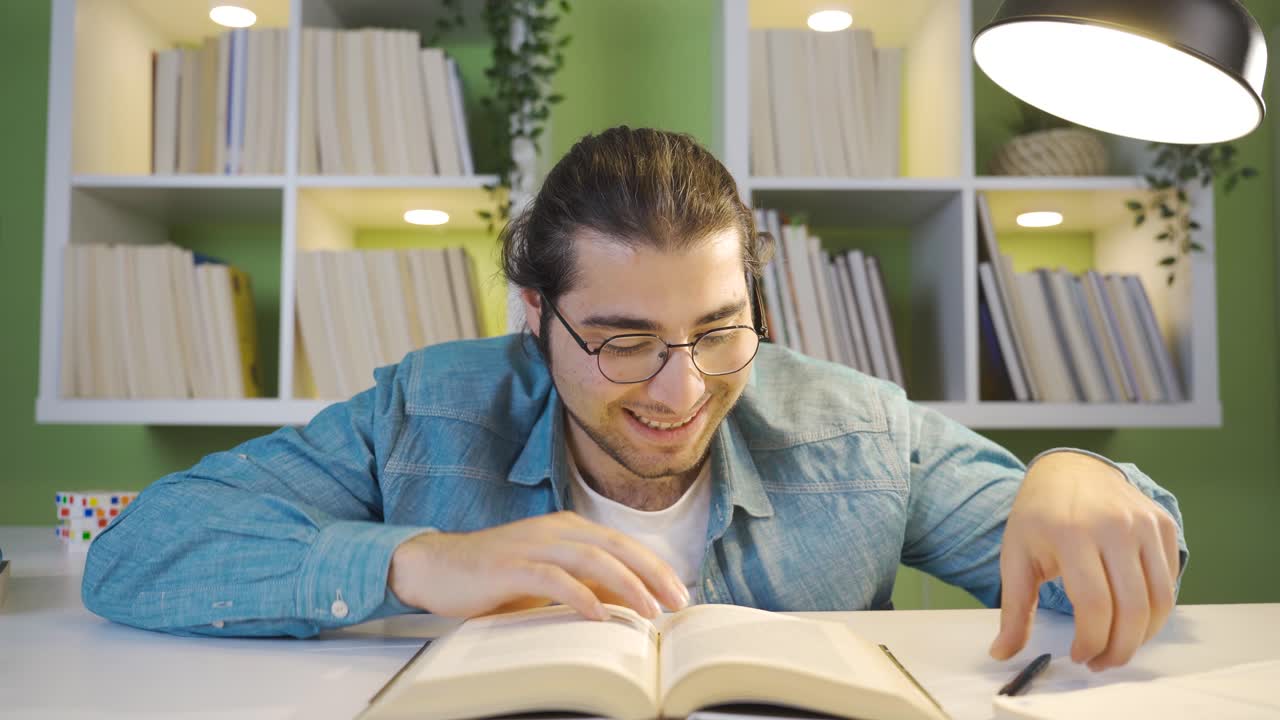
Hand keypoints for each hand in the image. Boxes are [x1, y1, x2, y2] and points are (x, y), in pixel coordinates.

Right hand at [387, 511, 688, 621]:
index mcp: (569, 528)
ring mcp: (533, 545)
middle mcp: (556, 530)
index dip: (656, 567)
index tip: (680, 592)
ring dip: (626, 584)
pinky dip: (579, 594)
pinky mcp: (510, 566)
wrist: (437, 567)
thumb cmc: (495, 577)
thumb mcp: (548, 578)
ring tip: (649, 609)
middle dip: (653, 574)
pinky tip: (598, 613)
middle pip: (617, 547)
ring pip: (592, 559)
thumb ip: (584, 582)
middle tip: (678, 601)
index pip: (624, 544)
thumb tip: (627, 601)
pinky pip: (552, 577)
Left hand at [989, 452, 1179, 670]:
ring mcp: (1144, 522)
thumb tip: (1001, 653)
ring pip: (1161, 600)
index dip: (1091, 641)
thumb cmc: (1039, 517)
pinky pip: (1170, 581)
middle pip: (1133, 608)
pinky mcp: (1163, 523)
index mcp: (1071, 533)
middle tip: (1101, 663)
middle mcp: (1114, 525)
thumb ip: (1014, 609)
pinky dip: (1155, 611)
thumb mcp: (1017, 556)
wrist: (1069, 469)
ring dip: (1143, 636)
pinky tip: (1131, 618)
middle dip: (1120, 649)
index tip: (1078, 656)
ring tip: (1118, 646)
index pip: (1094, 604)